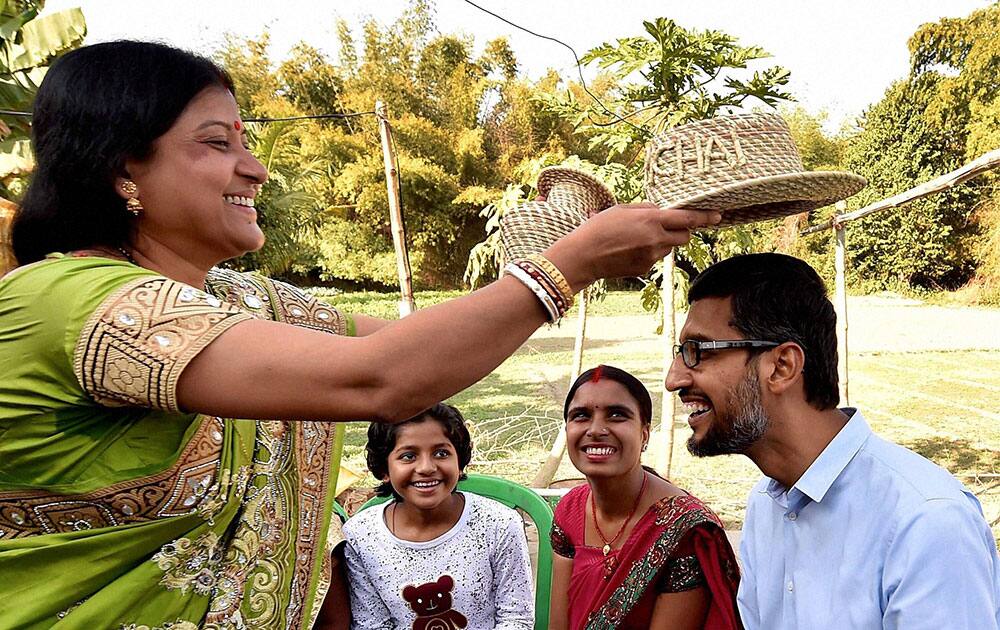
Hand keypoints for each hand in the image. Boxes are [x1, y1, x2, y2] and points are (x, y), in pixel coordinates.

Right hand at [544, 203, 720, 292]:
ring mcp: (651, 256)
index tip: (718, 215)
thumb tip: (662, 211)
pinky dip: (650, 252)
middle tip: (667, 226)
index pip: (687, 219)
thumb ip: (647, 208)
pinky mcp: (645, 269)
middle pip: (684, 236)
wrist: (583, 256)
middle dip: (681, 230)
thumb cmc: (599, 228)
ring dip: (663, 242)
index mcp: (651, 220)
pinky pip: (656, 258)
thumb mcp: (622, 208)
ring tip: (637, 238)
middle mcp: (655, 239)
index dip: (705, 217)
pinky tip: (630, 249)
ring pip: (669, 247)